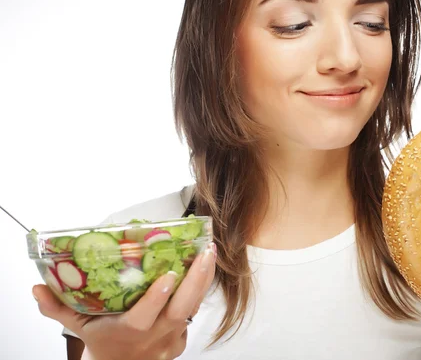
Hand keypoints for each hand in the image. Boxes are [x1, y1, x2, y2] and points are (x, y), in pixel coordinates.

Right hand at [33, 244, 215, 359]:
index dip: (157, 298)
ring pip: (194, 308)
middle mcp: (155, 335)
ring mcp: (172, 337)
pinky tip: (205, 267)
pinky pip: (195, 311)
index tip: (168, 275)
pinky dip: (201, 290)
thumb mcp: (78, 327)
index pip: (145, 317)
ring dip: (203, 280)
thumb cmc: (102, 342)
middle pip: (182, 309)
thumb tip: (37, 289)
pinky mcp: (182, 336)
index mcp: (130, 332)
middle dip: (195, 280)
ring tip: (209, 252)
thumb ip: (58, 309)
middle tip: (205, 252)